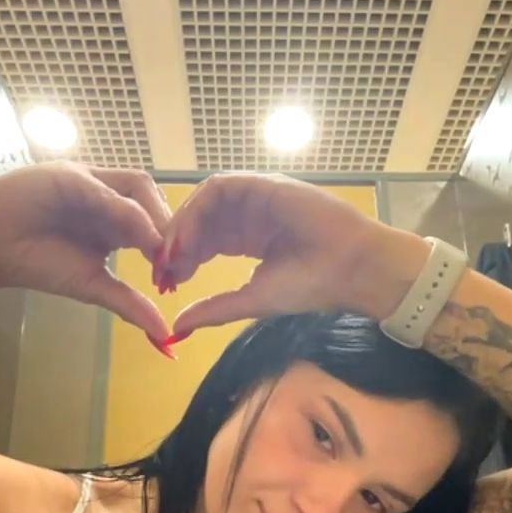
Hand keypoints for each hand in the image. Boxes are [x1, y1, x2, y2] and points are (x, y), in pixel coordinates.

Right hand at [0, 161, 172, 340]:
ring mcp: (91, 181)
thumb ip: (131, 305)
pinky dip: (123, 210)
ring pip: (138, 187)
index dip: (173, 245)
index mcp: (117, 221)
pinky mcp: (71, 175)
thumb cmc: (37, 263)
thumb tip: (166, 338)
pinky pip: (105, 188)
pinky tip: (137, 235)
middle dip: (170, 229)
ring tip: (159, 251)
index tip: (179, 277)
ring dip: (153, 217)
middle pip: (155, 201)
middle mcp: (108, 197)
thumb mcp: (94, 287)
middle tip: (177, 262)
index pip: (158, 222)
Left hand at [153, 172, 429, 337]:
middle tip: (161, 272)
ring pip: (203, 203)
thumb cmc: (309, 286)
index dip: (181, 261)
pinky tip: (186, 237)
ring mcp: (255, 198)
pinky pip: (218, 189)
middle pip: (198, 222)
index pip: (203, 243)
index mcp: (249, 240)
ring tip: (171, 256)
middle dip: (175, 246)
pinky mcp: (262, 184)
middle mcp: (249, 217)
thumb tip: (177, 327)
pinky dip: (197, 210)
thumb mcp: (252, 300)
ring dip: (182, 226)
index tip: (166, 285)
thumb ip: (214, 309)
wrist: (350, 268)